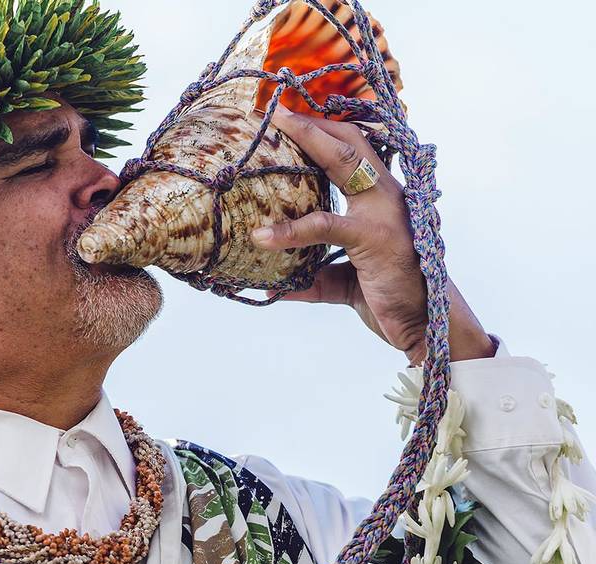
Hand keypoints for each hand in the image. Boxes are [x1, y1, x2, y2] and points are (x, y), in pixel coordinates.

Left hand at [251, 106, 495, 363]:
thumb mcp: (344, 283)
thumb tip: (272, 285)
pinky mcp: (376, 237)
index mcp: (382, 199)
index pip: (354, 152)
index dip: (323, 132)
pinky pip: (326, 225)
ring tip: (272, 132)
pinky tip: (261, 237)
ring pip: (344, 163)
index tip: (289, 116)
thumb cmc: (390, 297)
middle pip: (351, 142)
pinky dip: (290, 231)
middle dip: (314, 122)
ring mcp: (385, 211)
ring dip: (308, 140)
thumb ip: (312, 276)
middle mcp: (388, 196)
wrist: (429, 327)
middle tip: (275, 110)